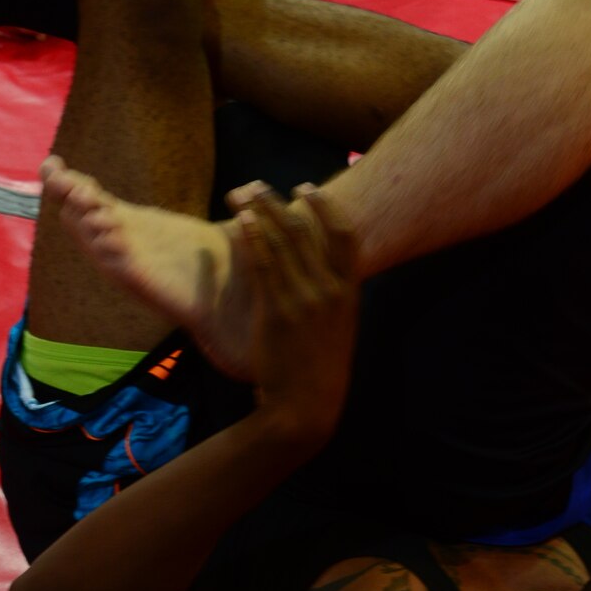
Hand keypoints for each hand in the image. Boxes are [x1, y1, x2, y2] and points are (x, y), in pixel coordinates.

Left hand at [236, 185, 358, 445]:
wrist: (306, 406)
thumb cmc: (319, 370)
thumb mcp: (338, 329)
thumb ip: (333, 298)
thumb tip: (322, 271)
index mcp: (349, 292)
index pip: (345, 236)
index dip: (326, 207)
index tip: (307, 188)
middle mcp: (331, 291)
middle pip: (306, 231)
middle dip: (279, 202)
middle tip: (258, 185)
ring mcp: (305, 299)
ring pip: (282, 242)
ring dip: (259, 212)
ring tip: (241, 192)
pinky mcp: (279, 311)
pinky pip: (264, 264)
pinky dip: (253, 238)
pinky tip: (240, 222)